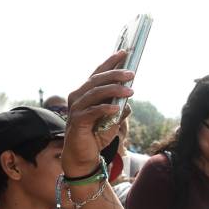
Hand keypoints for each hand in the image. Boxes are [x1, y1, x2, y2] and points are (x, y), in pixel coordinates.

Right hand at [62, 50, 134, 177]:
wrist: (84, 156)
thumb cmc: (97, 136)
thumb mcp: (113, 121)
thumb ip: (119, 109)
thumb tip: (128, 100)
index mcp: (86, 93)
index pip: (99, 74)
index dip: (110, 62)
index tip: (124, 53)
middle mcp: (79, 97)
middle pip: (97, 80)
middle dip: (115, 74)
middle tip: (132, 73)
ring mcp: (76, 108)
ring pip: (95, 93)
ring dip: (114, 90)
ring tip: (130, 91)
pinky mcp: (77, 121)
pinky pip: (92, 111)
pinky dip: (105, 108)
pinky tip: (117, 108)